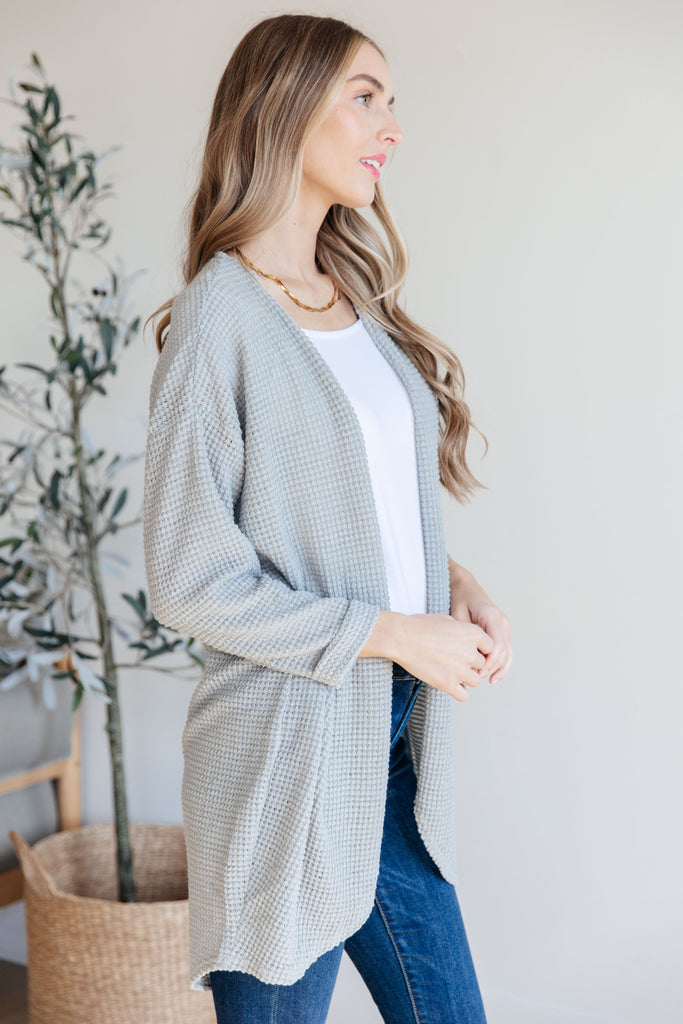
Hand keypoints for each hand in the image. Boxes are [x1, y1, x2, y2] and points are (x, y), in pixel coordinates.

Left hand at [448, 558, 512, 684]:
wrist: (465, 586)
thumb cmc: (460, 598)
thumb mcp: (457, 613)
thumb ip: (464, 633)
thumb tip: (466, 654)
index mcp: (493, 616)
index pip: (498, 644)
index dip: (490, 662)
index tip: (478, 672)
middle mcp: (502, 622)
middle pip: (504, 651)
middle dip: (492, 667)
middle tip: (476, 678)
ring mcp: (503, 627)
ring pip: (507, 653)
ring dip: (499, 668)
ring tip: (489, 681)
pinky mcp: (501, 632)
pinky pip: (505, 651)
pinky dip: (501, 664)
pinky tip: (493, 677)